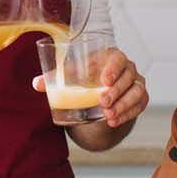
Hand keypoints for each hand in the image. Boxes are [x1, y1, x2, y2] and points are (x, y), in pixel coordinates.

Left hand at [29, 48, 146, 127]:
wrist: (101, 92)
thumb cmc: (86, 77)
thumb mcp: (72, 76)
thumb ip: (54, 78)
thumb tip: (36, 84)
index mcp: (110, 56)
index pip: (117, 58)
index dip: (113, 68)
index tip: (105, 81)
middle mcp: (127, 67)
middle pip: (127, 77)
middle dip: (116, 91)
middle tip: (102, 103)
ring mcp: (136, 82)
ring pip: (136, 92)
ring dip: (123, 105)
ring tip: (108, 116)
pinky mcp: (140, 97)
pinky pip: (139, 105)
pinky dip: (128, 114)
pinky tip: (115, 121)